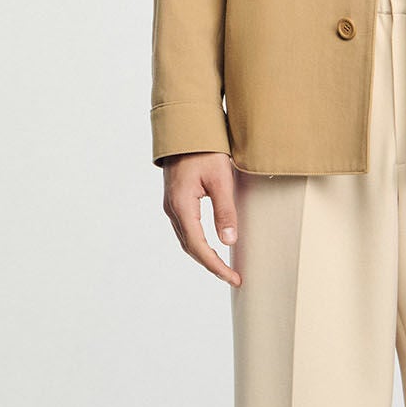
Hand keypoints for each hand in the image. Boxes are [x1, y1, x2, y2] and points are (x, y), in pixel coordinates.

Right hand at [161, 152, 241, 285]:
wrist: (187, 129)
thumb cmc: (205, 150)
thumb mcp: (221, 179)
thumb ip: (225, 211)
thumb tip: (228, 241)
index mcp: (182, 205)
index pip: (199, 247)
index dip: (216, 266)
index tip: (233, 277)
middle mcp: (172, 209)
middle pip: (190, 247)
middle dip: (211, 265)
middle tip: (233, 276)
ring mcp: (171, 205)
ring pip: (187, 239)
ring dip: (204, 255)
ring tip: (224, 266)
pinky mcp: (176, 200)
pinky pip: (186, 229)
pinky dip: (198, 243)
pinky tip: (211, 245)